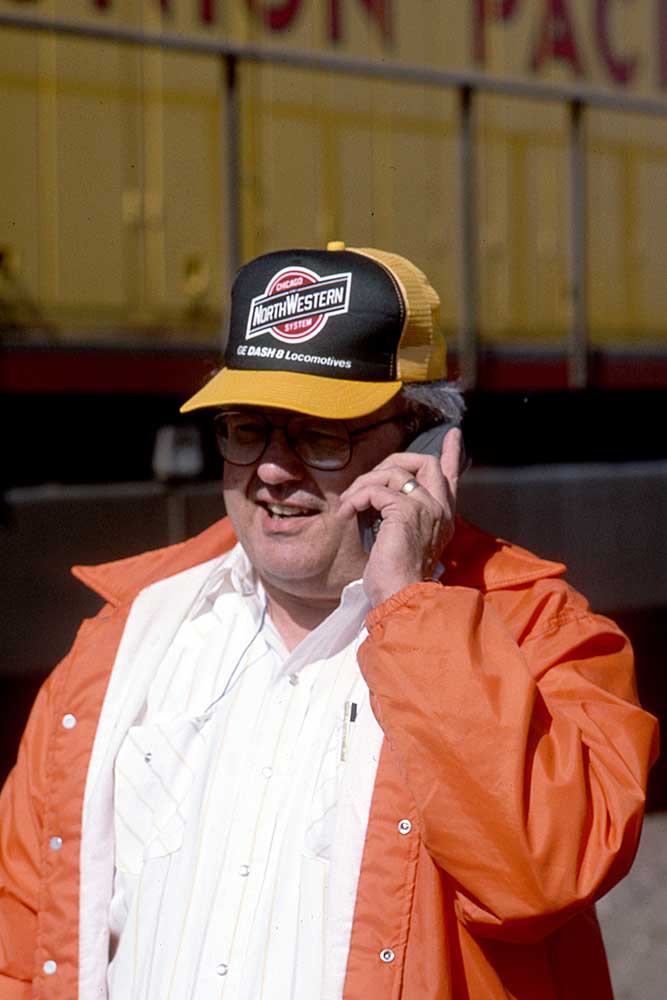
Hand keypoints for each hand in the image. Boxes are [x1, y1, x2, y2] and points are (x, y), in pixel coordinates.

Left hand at [338, 427, 461, 605]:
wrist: (401, 597)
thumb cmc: (396, 578)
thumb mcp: (401, 542)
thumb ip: (400, 518)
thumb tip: (380, 498)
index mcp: (443, 517)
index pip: (451, 478)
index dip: (452, 454)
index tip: (454, 435)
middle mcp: (440, 509)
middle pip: (425, 462)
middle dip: (392, 462)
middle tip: (368, 481)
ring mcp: (426, 508)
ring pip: (394, 472)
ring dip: (364, 483)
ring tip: (350, 503)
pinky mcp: (406, 511)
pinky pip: (377, 490)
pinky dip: (358, 497)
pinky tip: (348, 512)